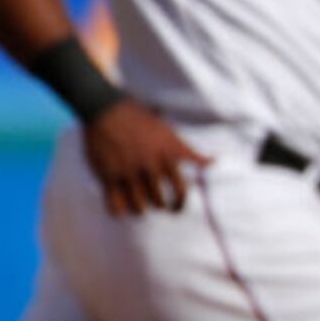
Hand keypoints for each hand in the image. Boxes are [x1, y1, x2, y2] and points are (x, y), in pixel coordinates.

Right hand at [82, 98, 205, 215]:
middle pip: (159, 202)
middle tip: (159, 206)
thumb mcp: (168, 133)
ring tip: (140, 206)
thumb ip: (187, 151)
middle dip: (161, 206)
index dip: (181, 203)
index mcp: (165, 156)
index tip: (177, 207)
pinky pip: (115, 205)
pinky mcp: (107, 176)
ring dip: (140, 209)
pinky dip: (119, 211)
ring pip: (139, 207)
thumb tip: (213, 161)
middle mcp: (148, 166)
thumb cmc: (140, 119)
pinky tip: (121, 208)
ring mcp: (127, 172)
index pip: (181, 191)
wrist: (106, 109)